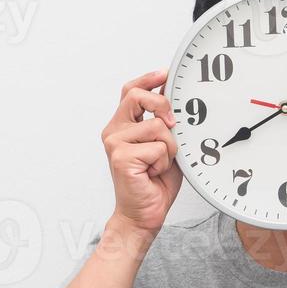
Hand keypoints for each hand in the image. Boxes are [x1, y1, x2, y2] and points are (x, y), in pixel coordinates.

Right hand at [101, 70, 180, 235]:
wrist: (144, 215)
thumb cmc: (154, 183)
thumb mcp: (164, 146)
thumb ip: (164, 123)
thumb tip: (171, 96)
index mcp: (122, 126)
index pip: (130, 91)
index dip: (147, 79)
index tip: (164, 73)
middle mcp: (114, 131)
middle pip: (138, 96)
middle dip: (162, 105)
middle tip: (172, 125)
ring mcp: (115, 143)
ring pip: (157, 126)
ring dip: (169, 148)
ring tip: (159, 165)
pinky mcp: (121, 156)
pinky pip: (158, 147)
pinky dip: (164, 162)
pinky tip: (154, 173)